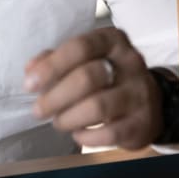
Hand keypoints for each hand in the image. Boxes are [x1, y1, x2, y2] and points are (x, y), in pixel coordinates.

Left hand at [23, 27, 162, 148]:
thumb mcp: (84, 61)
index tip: (30, 84)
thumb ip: (55, 60)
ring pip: (97, 106)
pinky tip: (79, 133)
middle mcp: (130, 62)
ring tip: (59, 122)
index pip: (80, 47)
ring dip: (68, 118)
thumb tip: (31, 70)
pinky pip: (109, 133)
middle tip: (38, 110)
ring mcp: (139, 92)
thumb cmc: (107, 78)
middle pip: (87, 78)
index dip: (52, 66)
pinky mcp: (142, 122)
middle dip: (55, 97)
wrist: (149, 104)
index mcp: (112, 40)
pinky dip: (86, 137)